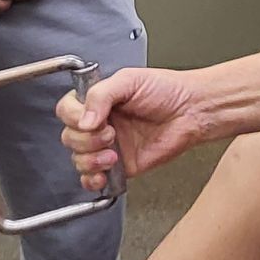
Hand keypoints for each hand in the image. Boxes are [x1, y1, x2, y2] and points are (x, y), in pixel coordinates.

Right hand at [58, 66, 209, 187]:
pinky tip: (103, 172)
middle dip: (86, 139)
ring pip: (78, 159)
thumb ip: (102, 95)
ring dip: (90, 159)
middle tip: (110, 132)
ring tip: (113, 152)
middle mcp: (100, 123)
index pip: (67, 111)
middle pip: (70, 137)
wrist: (191, 111)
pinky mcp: (121, 166)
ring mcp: (108, 146)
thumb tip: (84, 119)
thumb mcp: (130, 80)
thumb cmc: (167, 90)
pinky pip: (94, 178)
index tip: (90, 119)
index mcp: (98, 101)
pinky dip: (92, 179)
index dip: (74, 117)